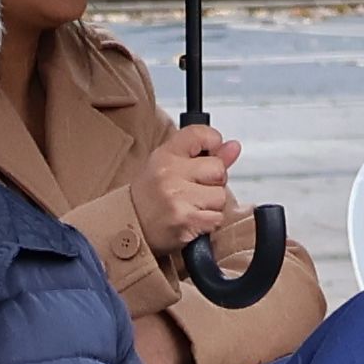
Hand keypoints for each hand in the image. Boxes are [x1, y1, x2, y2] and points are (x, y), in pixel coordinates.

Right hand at [133, 118, 243, 254]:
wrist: (129, 229)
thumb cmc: (151, 198)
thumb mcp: (171, 168)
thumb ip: (206, 156)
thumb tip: (234, 147)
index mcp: (165, 155)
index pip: (201, 134)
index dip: (213, 143)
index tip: (210, 154)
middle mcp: (169, 173)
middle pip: (218, 169)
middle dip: (213, 183)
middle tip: (194, 190)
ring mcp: (177, 197)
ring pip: (220, 196)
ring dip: (211, 206)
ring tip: (191, 207)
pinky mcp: (186, 220)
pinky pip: (217, 217)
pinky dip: (209, 223)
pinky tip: (192, 220)